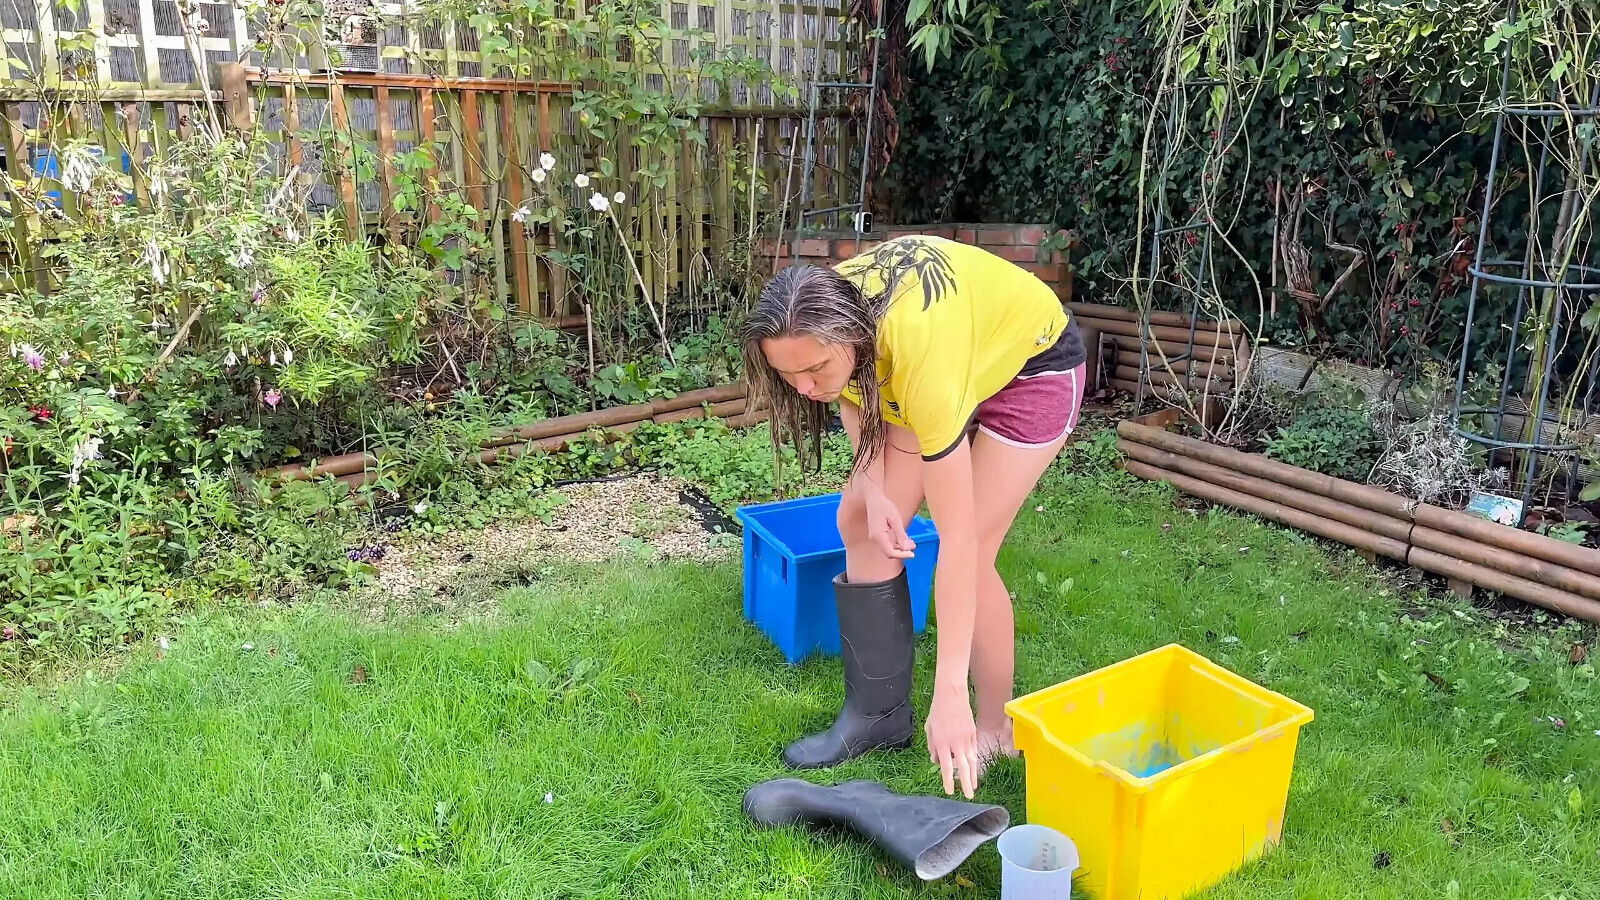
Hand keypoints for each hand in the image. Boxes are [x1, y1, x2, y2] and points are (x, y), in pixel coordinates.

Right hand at [864, 489, 915, 560]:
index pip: (890, 552)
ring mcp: (876, 538)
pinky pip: (888, 543)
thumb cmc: (884, 506)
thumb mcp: (895, 519)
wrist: (873, 498)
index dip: (902, 555)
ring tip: (912, 543)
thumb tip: (906, 548)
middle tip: (914, 546)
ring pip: (889, 549)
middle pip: (889, 552)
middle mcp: (875, 539)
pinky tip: (905, 540)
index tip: (913, 554)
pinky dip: (897, 544)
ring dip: (901, 548)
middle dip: (902, 552)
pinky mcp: (878, 535)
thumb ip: (900, 534)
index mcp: (878, 535)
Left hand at [926, 683, 979, 798]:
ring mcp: (966, 739)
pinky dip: (974, 761)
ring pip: (971, 761)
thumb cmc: (937, 711)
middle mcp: (955, 743)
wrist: (951, 695)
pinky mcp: (973, 733)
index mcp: (942, 743)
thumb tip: (937, 761)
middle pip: (963, 768)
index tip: (949, 791)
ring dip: (973, 775)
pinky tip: (974, 769)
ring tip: (974, 786)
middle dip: (966, 784)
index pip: (947, 768)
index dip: (948, 781)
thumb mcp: (929, 729)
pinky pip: (973, 751)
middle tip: (969, 796)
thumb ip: (933, 747)